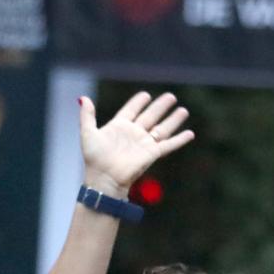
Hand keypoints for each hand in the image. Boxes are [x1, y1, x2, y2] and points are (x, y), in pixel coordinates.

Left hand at [79, 90, 193, 197]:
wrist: (104, 178)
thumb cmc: (94, 158)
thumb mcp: (87, 132)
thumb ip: (87, 115)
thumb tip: (83, 98)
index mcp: (119, 126)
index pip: (131, 110)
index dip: (138, 102)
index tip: (146, 95)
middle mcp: (133, 133)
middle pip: (150, 116)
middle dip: (161, 106)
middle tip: (171, 97)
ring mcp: (144, 143)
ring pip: (162, 128)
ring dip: (173, 119)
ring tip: (183, 110)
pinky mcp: (152, 153)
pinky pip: (168, 144)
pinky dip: (180, 139)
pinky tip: (190, 134)